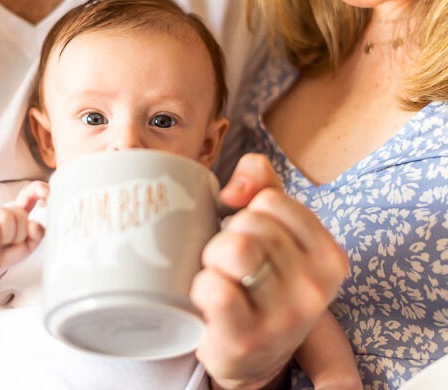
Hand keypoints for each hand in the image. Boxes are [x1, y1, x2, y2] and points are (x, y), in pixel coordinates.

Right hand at [0, 181, 47, 279]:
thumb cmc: (5, 253)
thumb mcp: (28, 246)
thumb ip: (37, 234)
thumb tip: (34, 225)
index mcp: (19, 214)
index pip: (30, 195)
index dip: (38, 189)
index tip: (45, 192)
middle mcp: (5, 210)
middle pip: (20, 214)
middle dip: (19, 234)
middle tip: (10, 243)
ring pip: (6, 219)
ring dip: (5, 238)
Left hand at [191, 154, 348, 389]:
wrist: (252, 351)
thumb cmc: (261, 276)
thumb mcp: (273, 227)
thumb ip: (261, 181)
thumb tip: (234, 191)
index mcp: (329, 256)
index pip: (272, 200)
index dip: (250, 212)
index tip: (252, 236)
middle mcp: (316, 289)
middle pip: (251, 223)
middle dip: (230, 235)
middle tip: (233, 263)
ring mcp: (284, 318)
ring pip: (234, 249)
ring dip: (214, 258)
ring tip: (222, 276)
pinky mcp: (246, 339)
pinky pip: (215, 288)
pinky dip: (202, 284)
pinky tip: (209, 299)